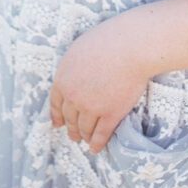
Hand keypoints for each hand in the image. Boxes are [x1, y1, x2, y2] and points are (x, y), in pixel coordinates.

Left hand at [50, 21, 149, 153]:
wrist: (131, 46)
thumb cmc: (108, 39)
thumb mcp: (79, 49)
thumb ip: (72, 67)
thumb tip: (72, 77)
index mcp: (63, 78)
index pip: (56, 103)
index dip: (57, 115)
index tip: (58, 124)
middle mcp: (74, 96)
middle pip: (70, 118)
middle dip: (71, 128)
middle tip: (74, 135)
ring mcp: (92, 107)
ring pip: (84, 129)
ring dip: (84, 136)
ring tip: (86, 140)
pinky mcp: (111, 114)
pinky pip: (101, 135)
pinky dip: (97, 144)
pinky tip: (96, 148)